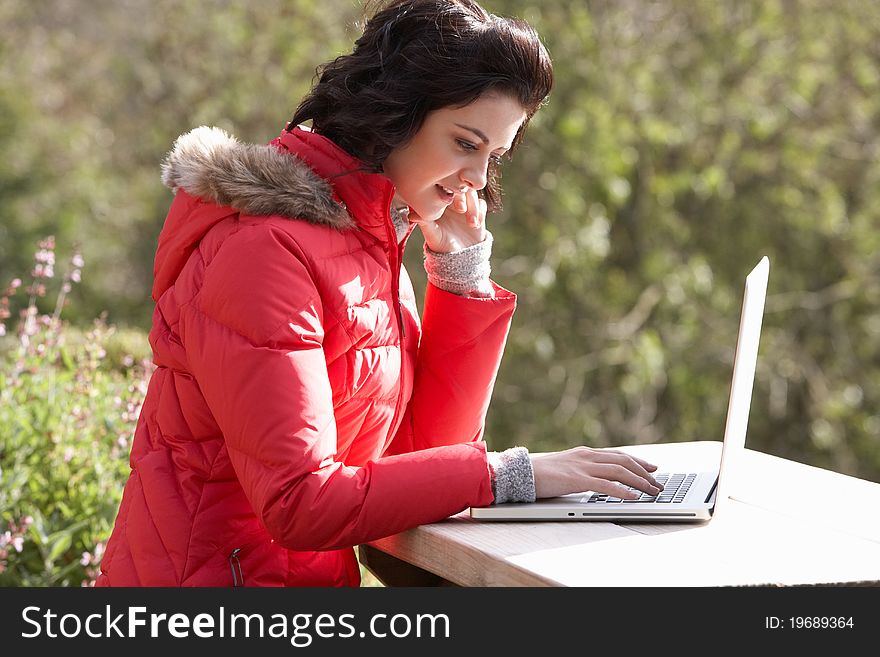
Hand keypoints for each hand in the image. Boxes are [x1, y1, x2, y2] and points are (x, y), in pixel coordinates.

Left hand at [411, 188, 486, 253]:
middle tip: (461, 210)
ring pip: (473, 194)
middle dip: (463, 197)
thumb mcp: (432, 235)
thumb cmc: (442, 246)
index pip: (445, 186)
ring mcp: (465, 205)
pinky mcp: (477, 212)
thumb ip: (424, 223)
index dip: (449, 190)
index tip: (449, 203)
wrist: (460, 258)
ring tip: (472, 224)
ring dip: (473, 207)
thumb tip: (411, 215)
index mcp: (440, 202)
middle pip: (461, 187)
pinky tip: (476, 225)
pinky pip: (481, 204)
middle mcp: (452, 201)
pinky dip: (480, 212)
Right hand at [530, 447, 663, 499]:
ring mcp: (582, 467)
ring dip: (640, 482)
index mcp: (584, 453)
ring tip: (652, 491)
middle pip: (623, 461)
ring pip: (619, 471)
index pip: (618, 455)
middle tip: (658, 482)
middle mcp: (587, 456)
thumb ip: (581, 470)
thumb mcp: (565, 468)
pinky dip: (623, 491)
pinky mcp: (577, 480)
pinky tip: (634, 497)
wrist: (521, 472)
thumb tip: (595, 479)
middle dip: (644, 472)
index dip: (637, 461)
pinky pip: (606, 485)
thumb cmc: (540, 473)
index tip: (651, 468)